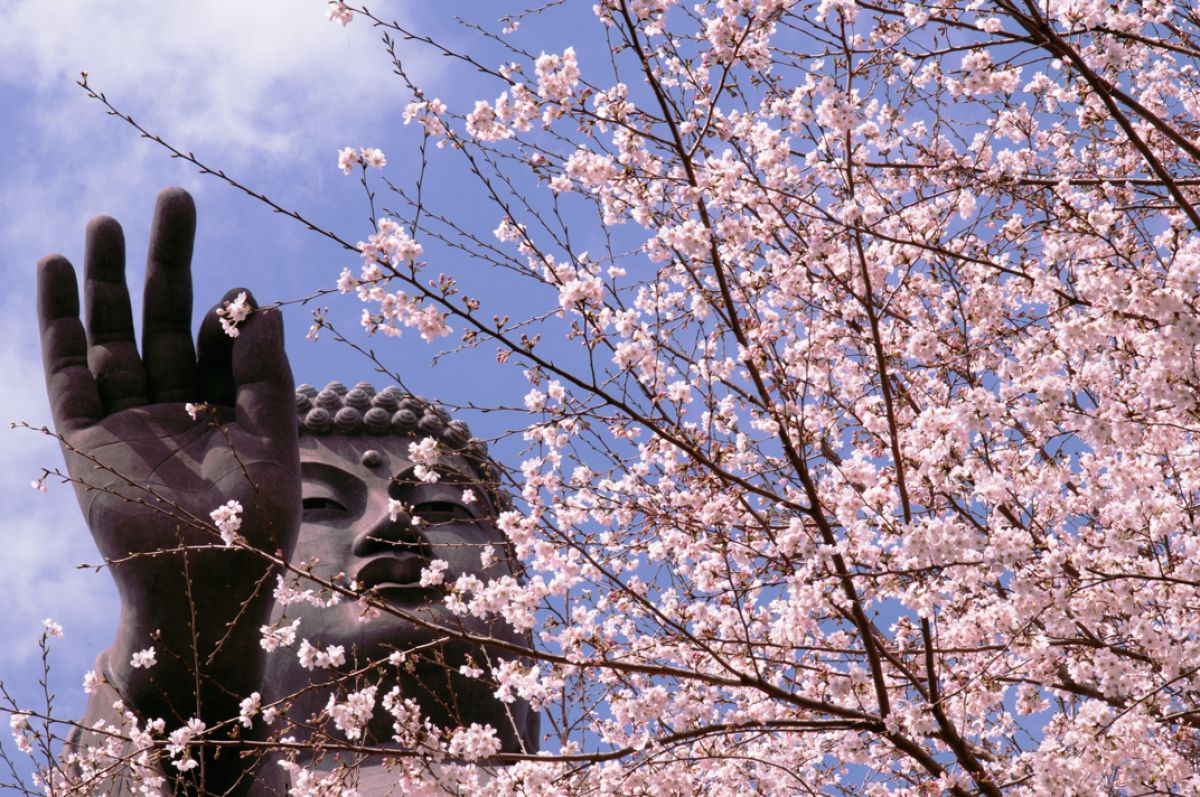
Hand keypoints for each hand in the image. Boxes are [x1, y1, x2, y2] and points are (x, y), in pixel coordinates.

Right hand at [36, 187, 299, 743]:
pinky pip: (69, 369)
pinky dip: (60, 321)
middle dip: (166, 260)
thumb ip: (268, 376)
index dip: (225, 312)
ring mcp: (126, 418)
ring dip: (106, 280)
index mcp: (225, 408)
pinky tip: (59, 269)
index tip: (235, 295)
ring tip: (105, 221)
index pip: (219, 342)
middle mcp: (174, 407)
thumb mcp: (274, 444)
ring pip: (112, 333)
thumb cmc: (254, 530)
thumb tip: (265, 305)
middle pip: (163, 317)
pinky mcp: (85, 437)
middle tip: (174, 198)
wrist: (204, 594)